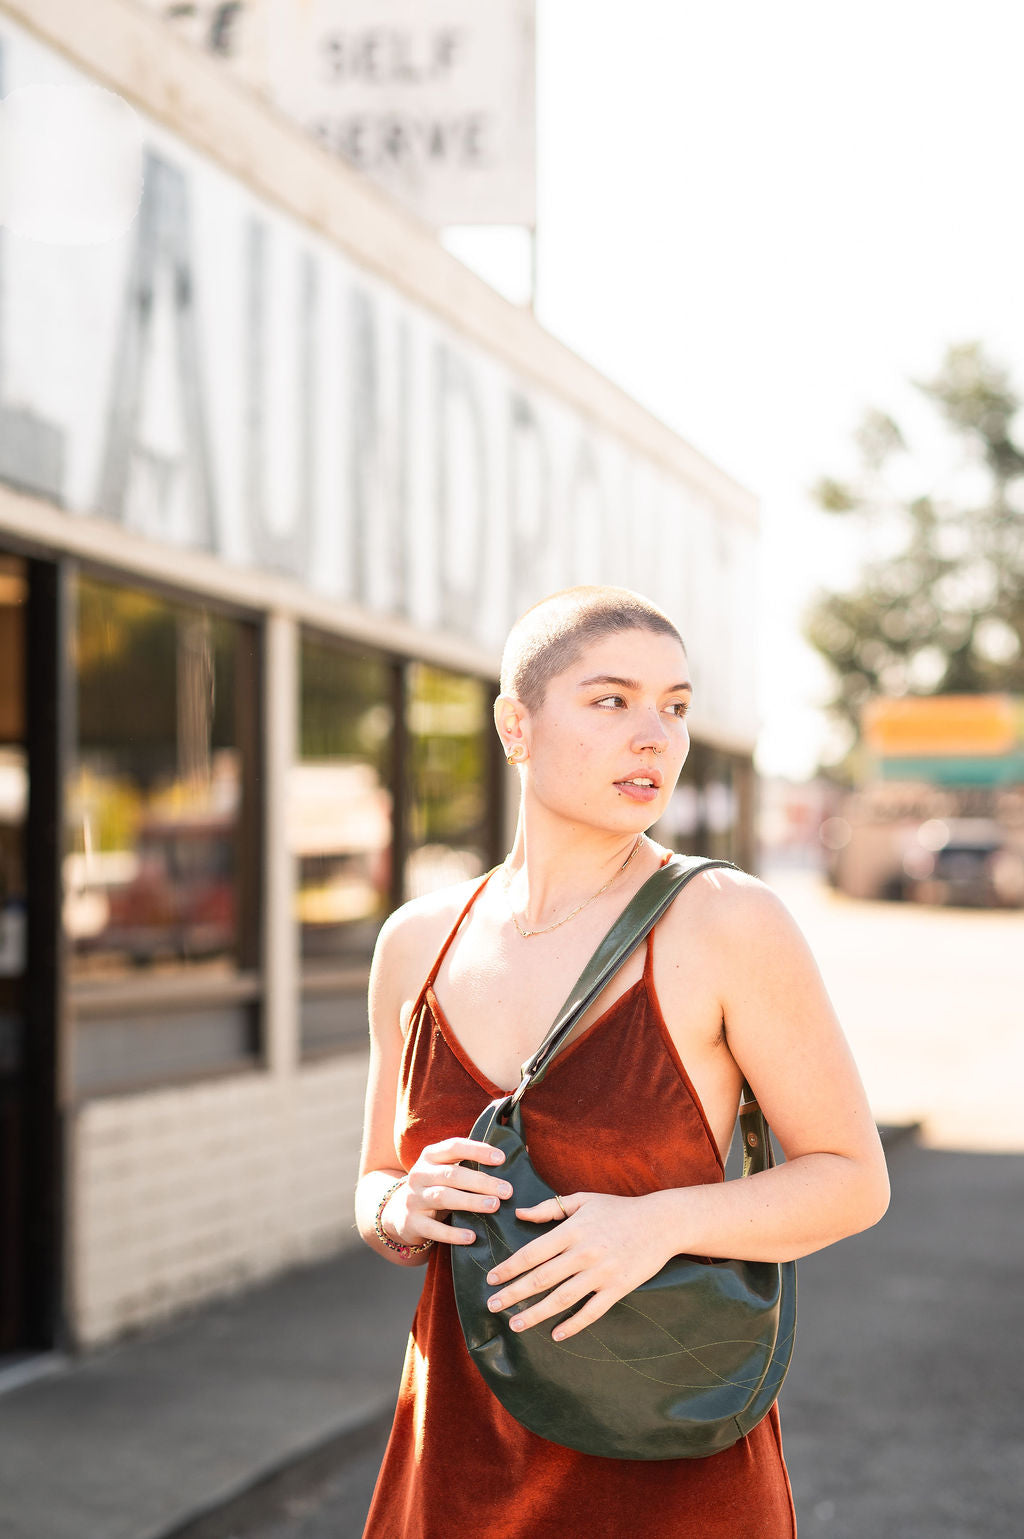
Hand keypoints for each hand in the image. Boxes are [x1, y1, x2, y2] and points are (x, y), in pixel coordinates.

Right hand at [384, 1138, 513, 1248]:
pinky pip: (434, 1229)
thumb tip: (523, 1148)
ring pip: (444, 1197)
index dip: (477, 1151)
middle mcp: (420, 1174)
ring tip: (495, 1206)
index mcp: (431, 1156)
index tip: (501, 1158)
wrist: (400, 1214)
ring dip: (471, 1202)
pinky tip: (472, 1236)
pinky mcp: (412, 1223)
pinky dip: (453, 1233)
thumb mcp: (449, 1171)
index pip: (454, 1146)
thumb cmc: (437, 1187)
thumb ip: (476, 1162)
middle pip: (452, 1174)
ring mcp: (413, 1198)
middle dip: (482, 1182)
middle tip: (507, 1190)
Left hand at [484, 1191, 674, 1340]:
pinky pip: (592, 1311)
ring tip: (515, 1325)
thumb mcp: (583, 1201)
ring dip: (536, 1314)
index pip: (533, 1252)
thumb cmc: (618, 1209)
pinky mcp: (618, 1288)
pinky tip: (556, 1334)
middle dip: (513, 1294)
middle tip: (492, 1306)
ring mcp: (601, 1273)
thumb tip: (520, 1214)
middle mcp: (583, 1253)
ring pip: (561, 1299)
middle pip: (541, 1278)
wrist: (660, 1222)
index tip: (491, 1279)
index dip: (509, 1268)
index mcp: (572, 1230)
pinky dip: (573, 1324)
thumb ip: (549, 1208)